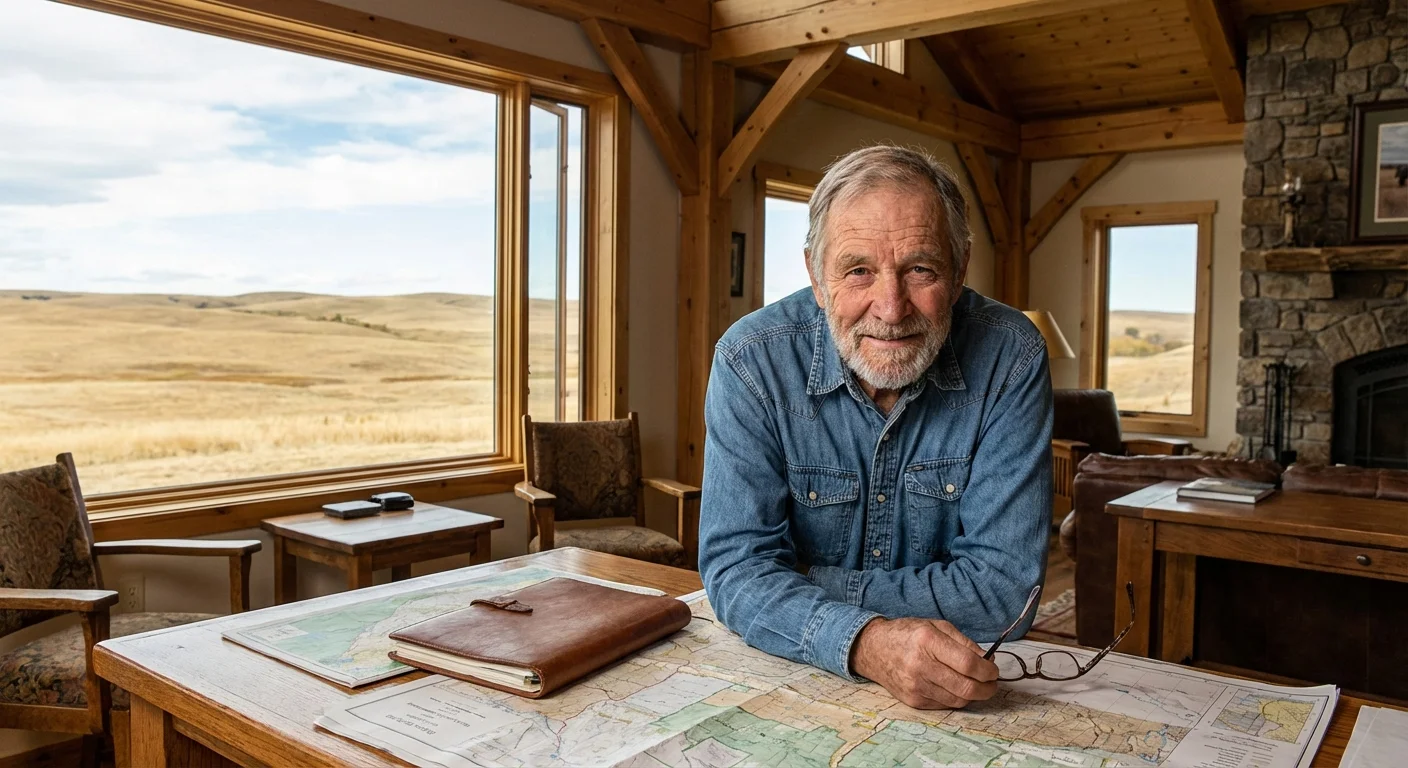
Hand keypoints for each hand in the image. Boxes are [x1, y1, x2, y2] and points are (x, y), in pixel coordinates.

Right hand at [850, 617, 998, 708]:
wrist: (873, 649)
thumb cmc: (907, 634)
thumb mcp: (936, 626)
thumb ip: (964, 642)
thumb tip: (988, 660)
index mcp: (927, 641)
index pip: (968, 663)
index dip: (988, 670)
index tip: (994, 670)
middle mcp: (920, 666)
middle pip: (966, 687)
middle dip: (987, 688)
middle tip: (992, 683)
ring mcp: (915, 686)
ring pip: (958, 700)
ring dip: (974, 695)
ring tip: (976, 684)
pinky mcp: (913, 701)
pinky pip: (945, 705)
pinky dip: (956, 697)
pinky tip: (955, 687)